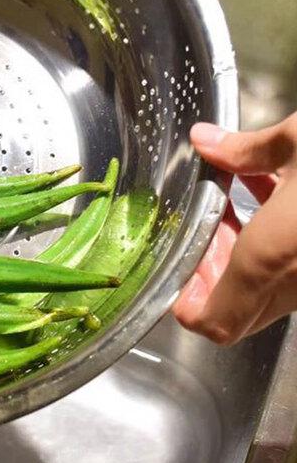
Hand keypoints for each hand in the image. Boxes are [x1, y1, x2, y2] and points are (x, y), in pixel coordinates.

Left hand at [173, 113, 296, 344]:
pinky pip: (295, 275)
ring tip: (235, 203)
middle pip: (237, 309)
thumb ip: (245, 148)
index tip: (177, 261)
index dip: (185, 301)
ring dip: (242, 257)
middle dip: (211, 270)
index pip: (213, 322)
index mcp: (272, 257)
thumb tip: (206, 140)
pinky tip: (276, 196)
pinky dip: (275, 248)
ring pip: (267, 293)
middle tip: (207, 222)